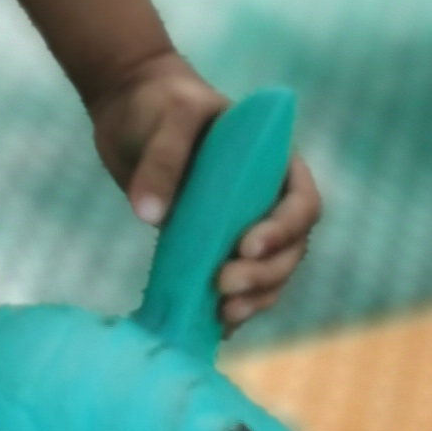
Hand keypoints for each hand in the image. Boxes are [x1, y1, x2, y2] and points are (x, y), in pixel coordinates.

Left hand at [87, 50, 323, 333]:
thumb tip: (151, 216)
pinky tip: (212, 328)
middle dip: (264, 275)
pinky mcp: (210, 244)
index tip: (246, 245)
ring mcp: (240, 224)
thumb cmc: (161, 102)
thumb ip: (163, 159)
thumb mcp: (168, 116)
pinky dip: (228, 307)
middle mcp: (266, 198)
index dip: (283, 231)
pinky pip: (231, 283)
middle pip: (289, 250)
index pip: (302, 205)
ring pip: (267, 274)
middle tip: (223, 286)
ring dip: (253, 299)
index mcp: (276, 162)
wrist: (129, 107)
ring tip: (222, 315)